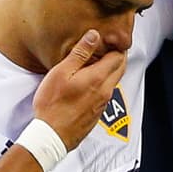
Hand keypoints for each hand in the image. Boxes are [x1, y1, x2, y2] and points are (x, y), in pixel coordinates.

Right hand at [32, 31, 126, 150]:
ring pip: (115, 81)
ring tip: (99, 60)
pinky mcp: (97, 113)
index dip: (117, 44)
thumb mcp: (61, 72)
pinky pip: (107, 93)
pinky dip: (104, 82)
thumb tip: (94, 35)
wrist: (51, 136)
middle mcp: (105, 91)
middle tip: (109, 45)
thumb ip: (80, 53)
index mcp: (98, 78)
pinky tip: (91, 80)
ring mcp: (103, 104)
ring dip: (111, 69)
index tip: (110, 37)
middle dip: (118, 55)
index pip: (118, 56)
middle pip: (121, 68)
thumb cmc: (52, 105)